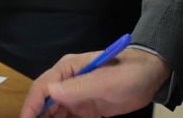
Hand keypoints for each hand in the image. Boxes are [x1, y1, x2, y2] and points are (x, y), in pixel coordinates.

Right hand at [20, 49, 170, 117]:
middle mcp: (67, 81)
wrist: (151, 75)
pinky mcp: (83, 107)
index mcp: (69, 68)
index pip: (43, 86)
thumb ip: (81, 86)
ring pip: (53, 111)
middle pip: (44, 101)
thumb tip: (51, 92)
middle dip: (36, 116)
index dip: (31, 105)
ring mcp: (75, 94)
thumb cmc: (131, 73)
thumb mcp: (108, 80)